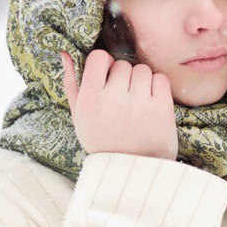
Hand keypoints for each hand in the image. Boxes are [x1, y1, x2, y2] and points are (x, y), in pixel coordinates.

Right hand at [60, 49, 178, 161]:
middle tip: (123, 99)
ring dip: (141, 82)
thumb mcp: (80, 117)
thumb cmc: (102, 141)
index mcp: (90, 99)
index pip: (99, 57)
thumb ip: (71, 84)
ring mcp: (139, 104)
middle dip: (124, 78)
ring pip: (142, 70)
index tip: (108, 80)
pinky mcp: (161, 109)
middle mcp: (113, 100)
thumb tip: (65, 54)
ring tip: (137, 103)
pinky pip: (160, 79)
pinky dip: (157, 88)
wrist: (131, 172)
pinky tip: (151, 103)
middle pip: (123, 64)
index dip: (105, 65)